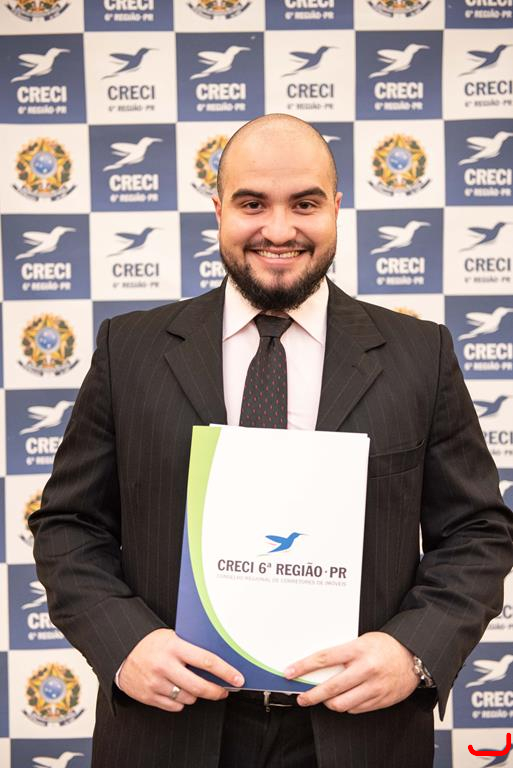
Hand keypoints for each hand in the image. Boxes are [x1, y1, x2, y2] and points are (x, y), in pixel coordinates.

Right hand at [118, 628, 243, 711]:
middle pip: (200, 686)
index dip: (226, 672)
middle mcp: (165, 665)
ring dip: (196, 695)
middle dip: (217, 691)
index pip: (207, 661)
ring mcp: (156, 682)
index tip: (238, 679)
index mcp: (174, 646)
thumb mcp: (172, 637)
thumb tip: (217, 662)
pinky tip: (178, 690)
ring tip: (193, 684)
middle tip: (224, 691)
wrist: (122, 651)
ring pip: (188, 698)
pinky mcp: (148, 696)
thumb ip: (190, 648)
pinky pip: (175, 706)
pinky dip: (180, 702)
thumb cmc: (151, 643)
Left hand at [285, 631, 418, 713]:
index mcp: (358, 649)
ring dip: (329, 703)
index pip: (324, 658)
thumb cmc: (385, 645)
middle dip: (311, 695)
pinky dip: (347, 706)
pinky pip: (356, 709)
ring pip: (342, 704)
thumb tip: (320, 666)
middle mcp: (365, 669)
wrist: (414, 655)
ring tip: (325, 699)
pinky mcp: (381, 700)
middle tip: (302, 698)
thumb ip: (344, 653)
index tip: (290, 672)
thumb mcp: (362, 641)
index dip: (304, 666)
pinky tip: (345, 700)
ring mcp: (374, 686)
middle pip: (331, 687)